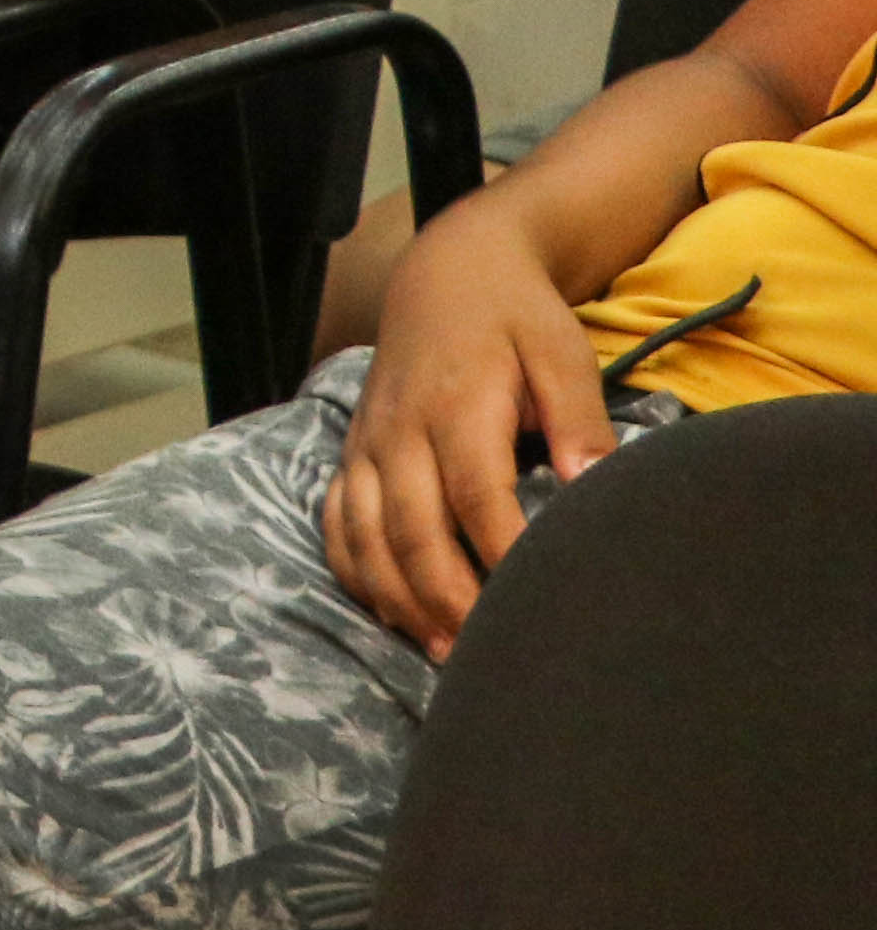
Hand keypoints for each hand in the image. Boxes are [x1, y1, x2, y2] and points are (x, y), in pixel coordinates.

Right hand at [321, 211, 608, 655]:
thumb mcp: (561, 351)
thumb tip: (592, 484)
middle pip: (413, 531)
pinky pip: (337, 523)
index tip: (537, 605)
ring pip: (366, 536)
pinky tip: (390, 609)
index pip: (477, 496)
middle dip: (448, 599)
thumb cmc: (514, 316)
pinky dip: (356, 571)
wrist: (445, 273)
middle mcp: (399, 431)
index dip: (504, 556)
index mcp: (456, 405)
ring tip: (441, 649)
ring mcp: (367, 445)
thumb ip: (578, 418)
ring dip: (399, 598)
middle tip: (487, 656)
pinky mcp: (352, 453)